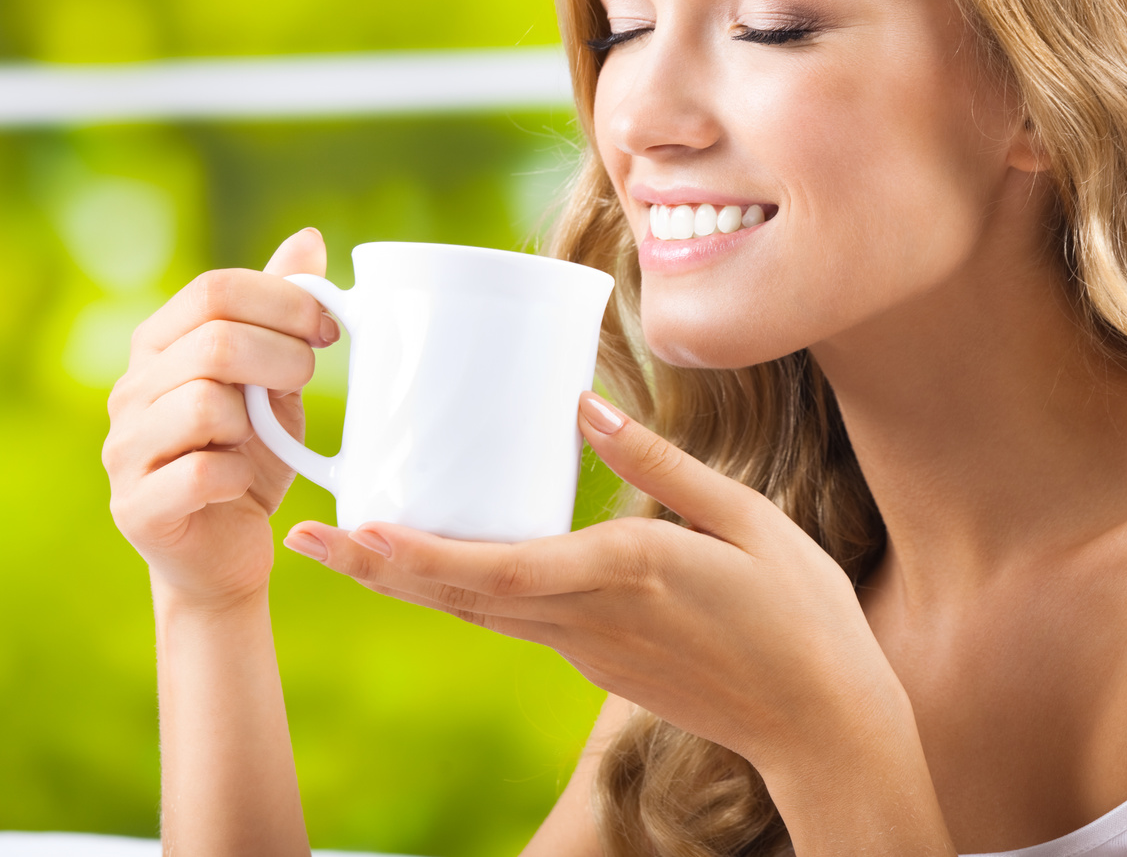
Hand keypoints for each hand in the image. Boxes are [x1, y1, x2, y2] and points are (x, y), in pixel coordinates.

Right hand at [104, 229, 339, 607]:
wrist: (229, 554)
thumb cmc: (253, 457)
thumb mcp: (276, 378)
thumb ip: (281, 312)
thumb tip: (307, 237)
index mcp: (159, 346)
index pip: (215, 289)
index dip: (285, 301)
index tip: (331, 328)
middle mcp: (129, 391)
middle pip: (213, 342)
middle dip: (284, 357)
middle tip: (309, 380)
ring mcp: (124, 450)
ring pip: (204, 404)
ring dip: (257, 420)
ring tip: (263, 437)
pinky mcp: (137, 507)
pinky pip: (200, 472)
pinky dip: (238, 475)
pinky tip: (241, 482)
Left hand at [283, 393, 907, 773]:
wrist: (820, 720)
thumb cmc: (798, 612)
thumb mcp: (746, 518)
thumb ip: (660, 466)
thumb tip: (584, 405)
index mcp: (624, 573)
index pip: (497, 568)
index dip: (417, 553)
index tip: (355, 529)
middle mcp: (587, 619)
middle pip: (459, 597)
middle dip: (377, 569)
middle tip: (306, 537)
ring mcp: (587, 650)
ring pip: (477, 614)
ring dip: (408, 582)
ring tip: (351, 545)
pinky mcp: (598, 663)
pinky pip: (513, 622)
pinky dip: (464, 591)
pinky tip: (448, 563)